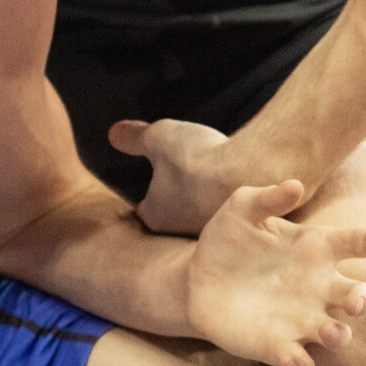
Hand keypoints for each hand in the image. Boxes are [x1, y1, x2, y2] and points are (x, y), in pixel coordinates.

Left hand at [108, 118, 242, 234]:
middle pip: (173, 217)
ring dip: (205, 199)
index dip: (144, 197)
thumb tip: (114, 133)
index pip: (143, 212)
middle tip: (180, 181)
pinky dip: (229, 198)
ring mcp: (212, 230)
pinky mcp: (239, 224)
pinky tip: (236, 182)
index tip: (147, 186)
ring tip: (210, 178)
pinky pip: (228, 211)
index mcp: (156, 216)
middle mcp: (181, 231)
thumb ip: (135, 137)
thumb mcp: (158, 138)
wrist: (251, 170)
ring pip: (203, 216)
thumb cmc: (197, 159)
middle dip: (176, 201)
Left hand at [186, 185, 365, 365]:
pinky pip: (300, 362)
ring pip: (336, 334)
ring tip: (329, 331)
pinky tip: (293, 360)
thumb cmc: (228, 238)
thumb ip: (268, 198)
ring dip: (338, 336)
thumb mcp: (242, 209)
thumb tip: (296, 185)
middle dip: (362, 299)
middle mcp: (318, 287)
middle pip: (356, 296)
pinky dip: (301, 365)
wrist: (197, 278)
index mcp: (316, 249)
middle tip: (357, 300)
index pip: (352, 243)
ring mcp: (301, 319)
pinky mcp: (277, 345)